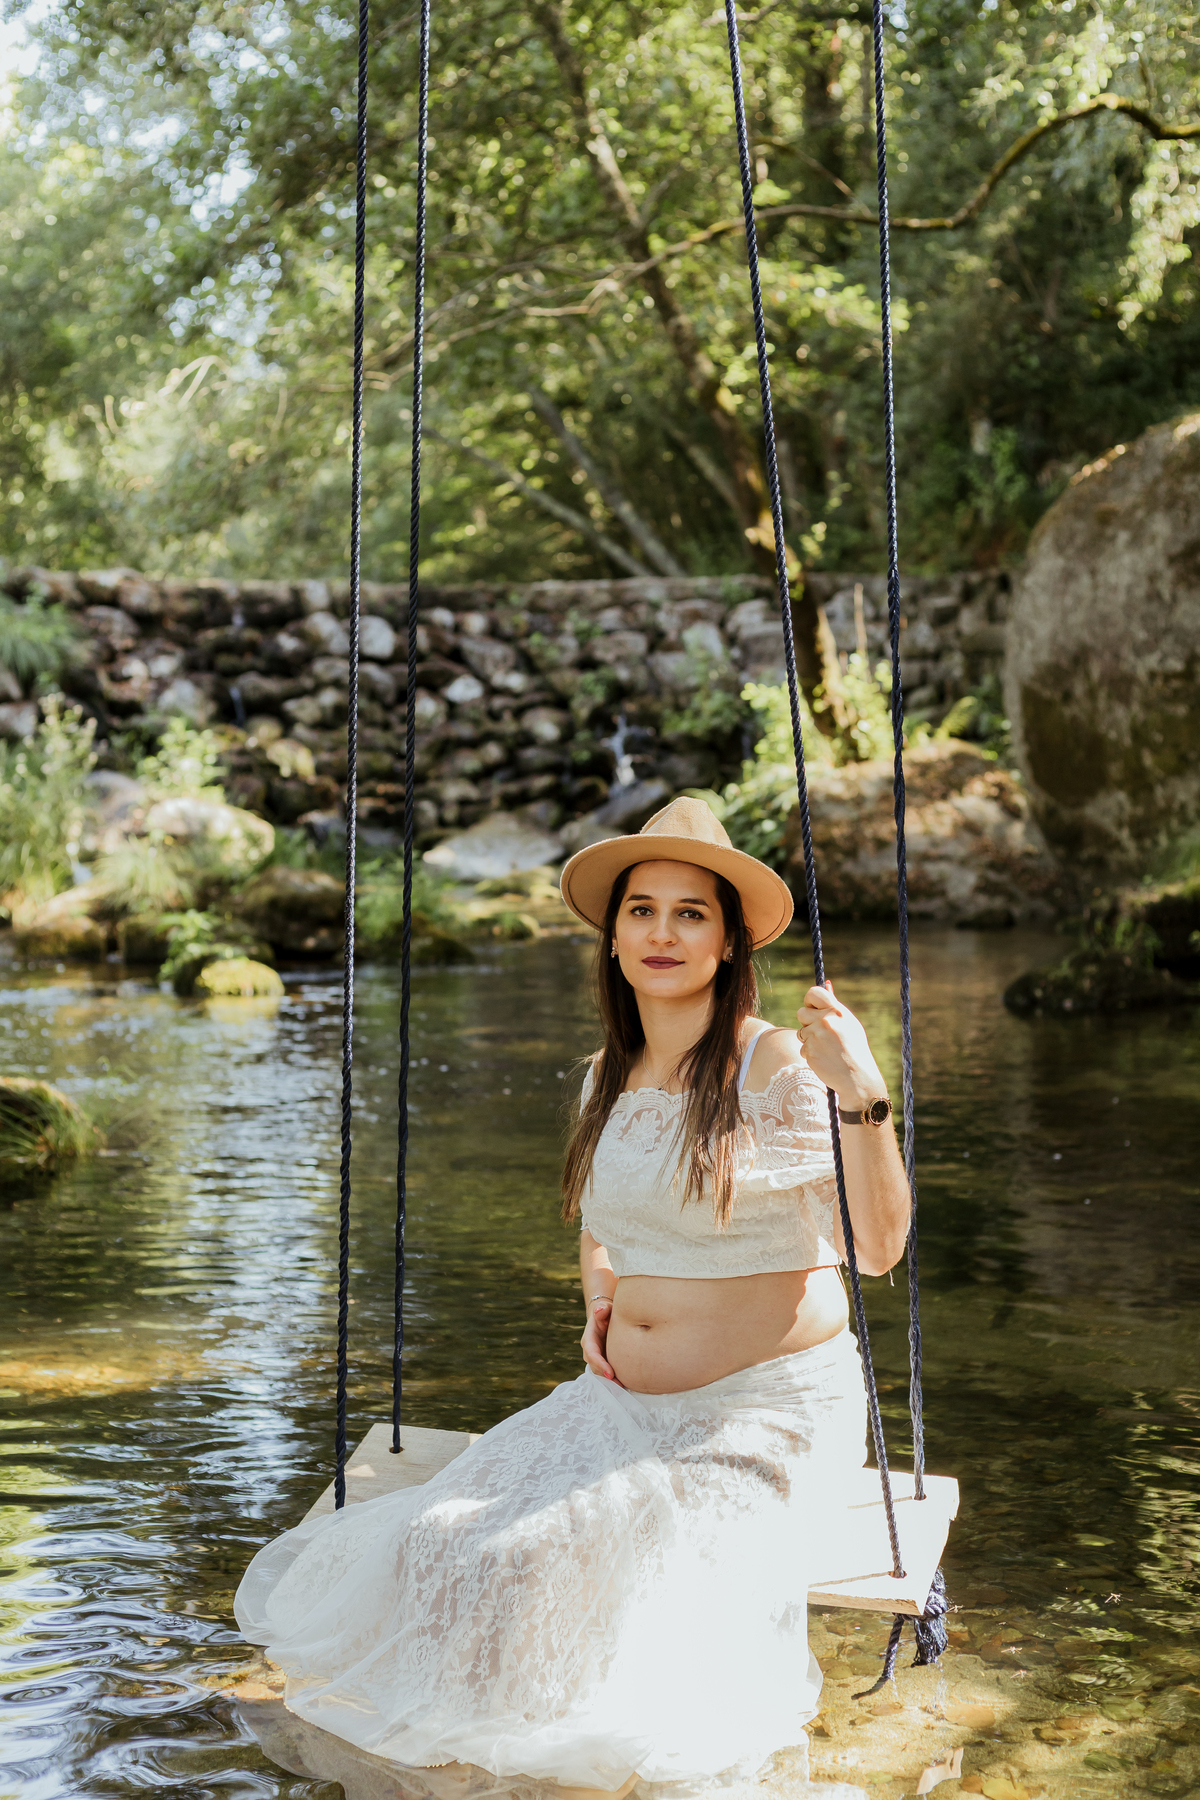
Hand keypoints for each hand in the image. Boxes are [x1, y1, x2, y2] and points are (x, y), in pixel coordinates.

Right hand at [581, 1298, 618, 1381]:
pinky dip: (614, 1381)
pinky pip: (606, 1374)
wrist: (605, 1319)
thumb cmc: (606, 1313)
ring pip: (600, 1373)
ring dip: (610, 1382)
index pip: (592, 1354)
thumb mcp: (605, 1309)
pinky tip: (625, 1385)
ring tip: (623, 1388)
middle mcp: (590, 1352)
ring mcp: (596, 1359)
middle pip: (595, 1367)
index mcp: (589, 1339)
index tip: (611, 1373)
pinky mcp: (604, 1363)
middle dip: (606, 1377)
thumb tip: (600, 1310)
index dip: (600, 1364)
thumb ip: (603, 1309)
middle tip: (619, 1385)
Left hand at [796, 980, 886, 1106]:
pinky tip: (825, 1059)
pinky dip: (811, 1054)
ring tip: (827, 1049)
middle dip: (807, 1022)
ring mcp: (816, 1036)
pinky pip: (803, 1048)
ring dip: (810, 1040)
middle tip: (821, 1033)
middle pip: (801, 1013)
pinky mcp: (809, 1050)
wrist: (857, 1077)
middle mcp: (826, 1021)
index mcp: (837, 1011)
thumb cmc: (855, 1048)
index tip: (812, 1008)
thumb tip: (826, 984)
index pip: (814, 992)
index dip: (809, 1000)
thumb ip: (835, 1005)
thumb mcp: (850, 1023)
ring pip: (801, 1032)